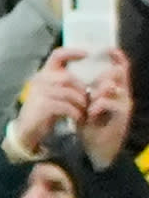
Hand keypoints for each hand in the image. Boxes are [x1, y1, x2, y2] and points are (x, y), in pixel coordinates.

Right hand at [10, 47, 91, 154]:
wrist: (28, 130)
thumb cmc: (45, 111)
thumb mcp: (54, 94)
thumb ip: (66, 85)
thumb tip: (89, 82)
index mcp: (43, 74)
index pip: (57, 55)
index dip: (73, 52)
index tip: (87, 54)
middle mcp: (39, 80)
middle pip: (68, 77)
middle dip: (82, 90)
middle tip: (89, 100)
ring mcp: (39, 92)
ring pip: (69, 93)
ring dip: (81, 103)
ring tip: (85, 111)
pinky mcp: (42, 106)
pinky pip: (66, 106)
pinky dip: (75, 113)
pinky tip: (78, 118)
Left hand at [80, 49, 131, 167]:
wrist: (96, 149)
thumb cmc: (91, 126)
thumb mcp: (85, 104)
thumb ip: (85, 90)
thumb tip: (72, 74)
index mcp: (115, 89)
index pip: (121, 67)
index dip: (117, 56)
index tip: (107, 48)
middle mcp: (123, 94)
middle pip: (118, 73)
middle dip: (102, 77)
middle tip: (91, 90)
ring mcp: (125, 104)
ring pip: (112, 86)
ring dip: (97, 93)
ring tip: (89, 106)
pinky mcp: (122, 116)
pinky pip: (108, 102)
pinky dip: (97, 106)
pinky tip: (90, 115)